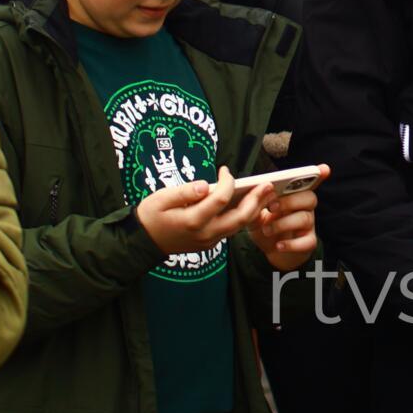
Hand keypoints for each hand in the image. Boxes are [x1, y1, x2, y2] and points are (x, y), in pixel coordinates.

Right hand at [135, 167, 271, 254]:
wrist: (144, 242)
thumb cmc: (151, 216)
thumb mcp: (160, 198)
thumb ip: (184, 191)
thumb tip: (206, 185)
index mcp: (193, 220)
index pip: (220, 199)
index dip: (228, 181)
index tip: (225, 170)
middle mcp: (205, 234)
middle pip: (239, 218)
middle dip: (256, 200)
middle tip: (268, 185)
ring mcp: (209, 241)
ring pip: (239, 226)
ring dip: (255, 209)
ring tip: (267, 193)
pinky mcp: (210, 243)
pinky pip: (232, 230)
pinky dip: (245, 218)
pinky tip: (253, 205)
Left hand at [247, 164, 328, 272]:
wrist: (270, 252)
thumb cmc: (265, 228)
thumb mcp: (254, 214)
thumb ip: (254, 203)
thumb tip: (258, 190)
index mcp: (293, 196)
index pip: (308, 183)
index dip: (318, 175)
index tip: (323, 169)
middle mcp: (304, 208)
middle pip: (309, 198)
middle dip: (290, 201)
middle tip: (271, 207)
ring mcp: (308, 226)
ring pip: (305, 218)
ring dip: (283, 223)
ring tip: (267, 229)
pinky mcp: (308, 242)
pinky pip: (307, 241)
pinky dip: (291, 244)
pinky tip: (279, 245)